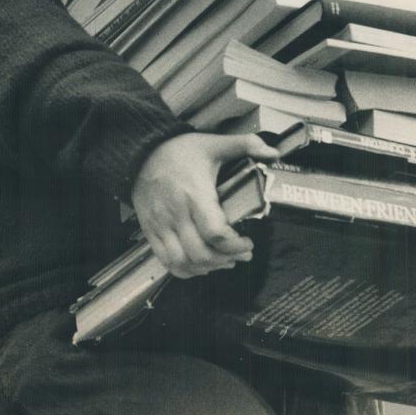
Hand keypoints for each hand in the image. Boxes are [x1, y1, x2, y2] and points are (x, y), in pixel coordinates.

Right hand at [131, 133, 278, 279]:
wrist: (141, 153)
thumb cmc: (179, 150)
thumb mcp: (214, 143)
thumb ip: (246, 144)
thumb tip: (274, 153)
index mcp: (194, 194)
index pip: (215, 232)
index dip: (235, 245)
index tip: (248, 242)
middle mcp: (176, 214)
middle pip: (200, 253)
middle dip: (226, 259)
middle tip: (242, 254)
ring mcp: (161, 225)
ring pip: (183, 262)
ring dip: (207, 268)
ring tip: (224, 260)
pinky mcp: (151, 232)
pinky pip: (167, 262)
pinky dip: (186, 270)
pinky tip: (201, 264)